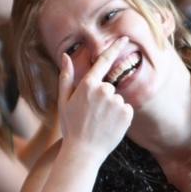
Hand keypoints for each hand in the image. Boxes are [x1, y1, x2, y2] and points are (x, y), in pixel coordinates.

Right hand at [57, 39, 133, 164]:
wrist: (83, 152)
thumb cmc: (71, 127)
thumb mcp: (64, 101)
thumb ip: (66, 77)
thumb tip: (66, 56)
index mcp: (87, 85)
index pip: (104, 61)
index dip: (115, 48)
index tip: (124, 38)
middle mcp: (103, 90)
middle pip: (108, 87)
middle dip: (103, 98)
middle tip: (92, 115)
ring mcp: (116, 102)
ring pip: (117, 99)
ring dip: (111, 109)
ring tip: (100, 123)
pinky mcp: (127, 113)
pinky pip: (126, 109)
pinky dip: (120, 116)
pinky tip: (109, 126)